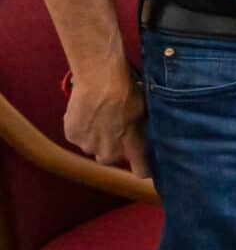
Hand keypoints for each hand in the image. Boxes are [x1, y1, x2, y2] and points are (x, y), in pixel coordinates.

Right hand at [64, 63, 148, 179]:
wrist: (101, 79)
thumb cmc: (129, 90)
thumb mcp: (146, 110)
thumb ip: (144, 129)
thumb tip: (148, 135)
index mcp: (132, 146)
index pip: (141, 170)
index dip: (143, 169)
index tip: (144, 169)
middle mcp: (110, 152)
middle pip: (110, 158)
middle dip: (113, 148)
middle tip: (115, 129)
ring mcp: (89, 145)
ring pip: (92, 147)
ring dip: (96, 137)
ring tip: (100, 115)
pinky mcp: (73, 136)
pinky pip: (78, 136)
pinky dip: (81, 128)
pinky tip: (88, 111)